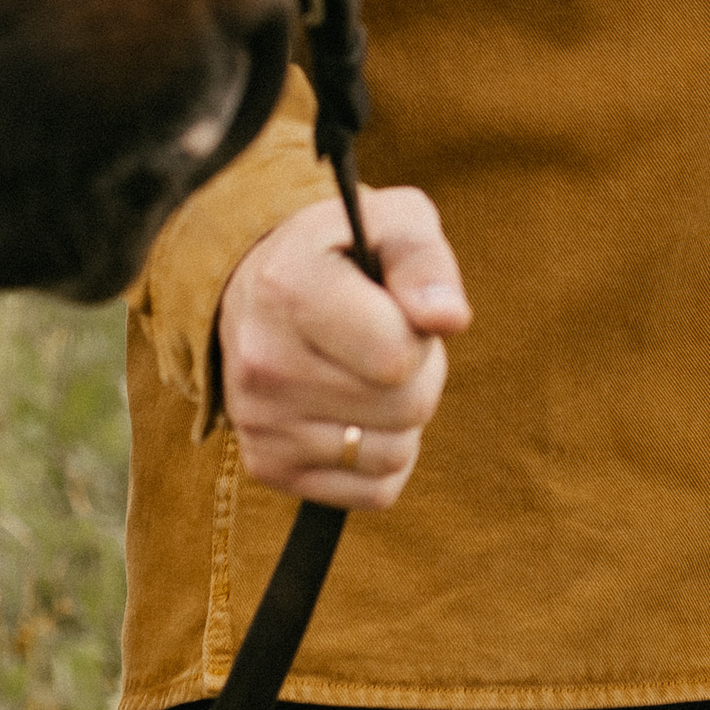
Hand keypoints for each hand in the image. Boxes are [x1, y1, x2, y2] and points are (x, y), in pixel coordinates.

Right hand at [216, 187, 468, 508]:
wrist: (260, 285)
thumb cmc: (345, 249)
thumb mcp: (392, 219)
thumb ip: (425, 259)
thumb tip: (449, 319)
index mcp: (289, 288)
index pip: (397, 356)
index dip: (420, 331)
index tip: (398, 306)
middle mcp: (263, 362)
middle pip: (406, 406)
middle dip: (420, 371)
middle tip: (390, 338)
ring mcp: (260, 421)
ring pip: (394, 453)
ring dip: (404, 416)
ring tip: (370, 371)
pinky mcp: (268, 466)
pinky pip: (375, 491)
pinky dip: (383, 456)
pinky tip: (357, 411)